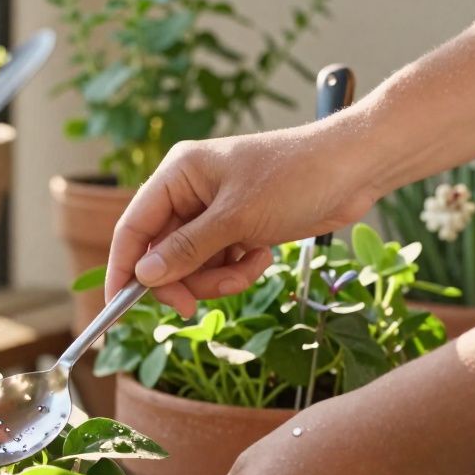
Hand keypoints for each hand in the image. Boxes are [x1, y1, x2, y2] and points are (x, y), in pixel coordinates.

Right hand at [104, 124, 379, 316]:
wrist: (356, 168)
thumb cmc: (296, 176)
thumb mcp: (237, 218)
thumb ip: (188, 249)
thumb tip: (144, 276)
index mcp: (178, 174)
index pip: (134, 226)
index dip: (123, 267)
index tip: (118, 306)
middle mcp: (190, 192)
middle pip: (162, 253)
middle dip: (184, 279)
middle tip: (196, 305)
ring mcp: (215, 212)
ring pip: (193, 264)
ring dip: (217, 278)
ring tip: (248, 269)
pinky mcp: (240, 228)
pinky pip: (220, 263)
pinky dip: (238, 270)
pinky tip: (263, 257)